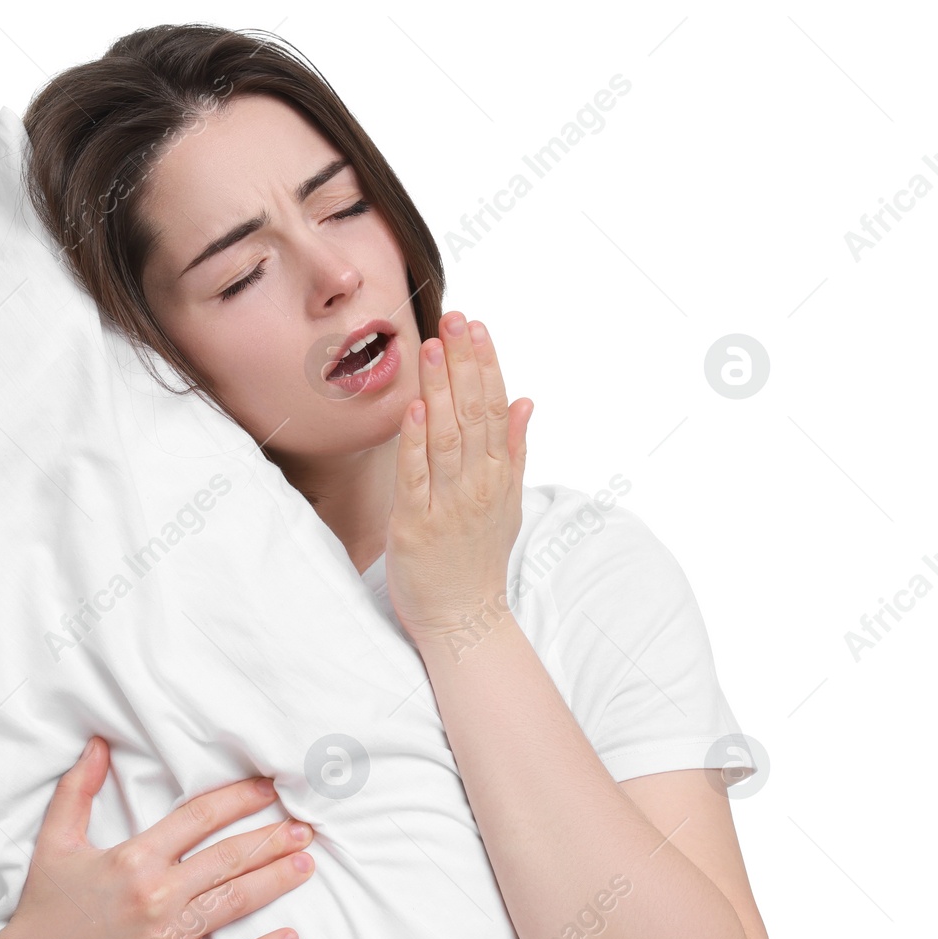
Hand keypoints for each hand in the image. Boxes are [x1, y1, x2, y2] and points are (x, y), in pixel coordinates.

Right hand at [0, 736, 314, 938]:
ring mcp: (167, 937)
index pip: (199, 817)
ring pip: (235, 901)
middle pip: (228, 858)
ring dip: (275, 881)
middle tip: (306, 827)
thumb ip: (79, 789)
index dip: (238, 800)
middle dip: (271, 839)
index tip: (268, 789)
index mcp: (134, 857)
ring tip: (306, 864)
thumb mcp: (56, 841)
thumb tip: (98, 744)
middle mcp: (157, 894)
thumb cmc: (43, 909)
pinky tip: (289, 937)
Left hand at [386, 311, 534, 644]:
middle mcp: (477, 484)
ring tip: (433, 347)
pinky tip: (415, 409)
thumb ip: (514, 449)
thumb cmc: (477, 560)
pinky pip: (416, 478)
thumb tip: (524, 399)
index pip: (494, 407)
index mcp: (497, 474)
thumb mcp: (507, 502)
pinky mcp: (415, 525)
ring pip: (447, 437)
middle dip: (464, 363)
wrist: (465, 619)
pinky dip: (415, 443)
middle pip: (474, 413)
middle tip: (456, 319)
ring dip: (441, 389)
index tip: (476, 326)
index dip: (484, 364)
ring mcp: (447, 504)